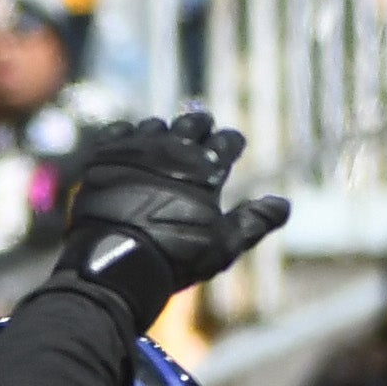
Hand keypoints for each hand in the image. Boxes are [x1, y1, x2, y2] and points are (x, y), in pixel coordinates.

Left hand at [53, 108, 289, 331]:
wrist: (114, 263)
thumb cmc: (175, 257)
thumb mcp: (222, 245)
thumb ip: (254, 222)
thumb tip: (283, 204)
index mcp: (205, 166)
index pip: (226, 141)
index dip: (231, 143)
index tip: (233, 146)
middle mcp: (172, 149)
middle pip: (192, 123)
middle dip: (200, 126)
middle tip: (203, 130)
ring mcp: (135, 150)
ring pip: (155, 126)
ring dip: (164, 131)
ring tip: (166, 140)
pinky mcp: (103, 157)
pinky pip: (117, 132)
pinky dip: (126, 135)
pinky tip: (129, 142)